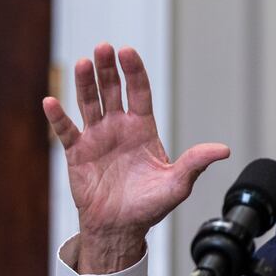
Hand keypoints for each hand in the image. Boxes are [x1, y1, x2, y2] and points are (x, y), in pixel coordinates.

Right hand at [43, 43, 229, 273]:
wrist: (122, 227)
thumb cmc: (150, 205)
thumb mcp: (178, 184)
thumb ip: (196, 162)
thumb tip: (224, 150)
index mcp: (143, 129)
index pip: (139, 92)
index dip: (134, 71)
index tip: (128, 52)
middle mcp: (119, 127)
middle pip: (113, 90)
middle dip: (108, 69)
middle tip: (104, 47)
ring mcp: (97, 138)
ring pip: (89, 103)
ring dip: (85, 84)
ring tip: (83, 63)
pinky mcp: (77, 153)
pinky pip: (66, 131)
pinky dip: (58, 117)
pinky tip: (51, 101)